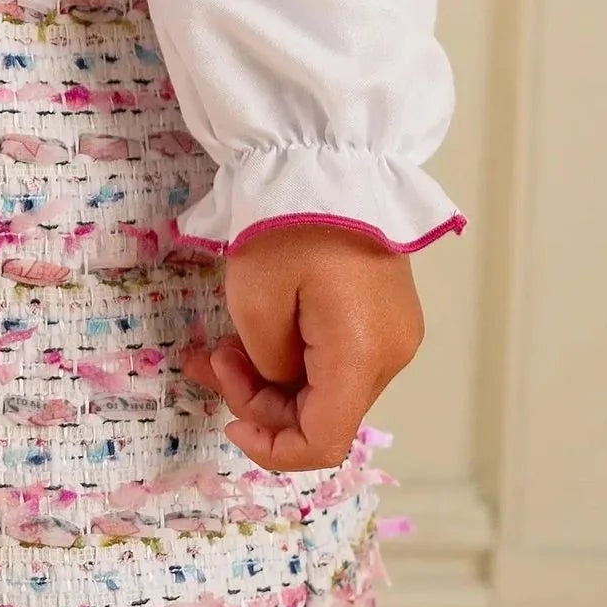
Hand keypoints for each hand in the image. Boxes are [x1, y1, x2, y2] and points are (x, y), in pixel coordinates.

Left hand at [191, 224, 422, 472]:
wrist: (330, 158)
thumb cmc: (289, 223)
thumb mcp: (254, 300)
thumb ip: (266, 365)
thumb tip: (279, 381)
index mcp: (360, 357)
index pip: (324, 443)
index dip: (272, 449)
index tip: (228, 418)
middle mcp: (390, 356)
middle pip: (324, 418)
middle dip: (261, 403)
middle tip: (212, 360)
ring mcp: (394, 335)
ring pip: (328, 391)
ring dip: (272, 380)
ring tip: (224, 344)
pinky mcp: (385, 317)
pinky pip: (338, 361)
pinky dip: (295, 360)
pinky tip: (255, 334)